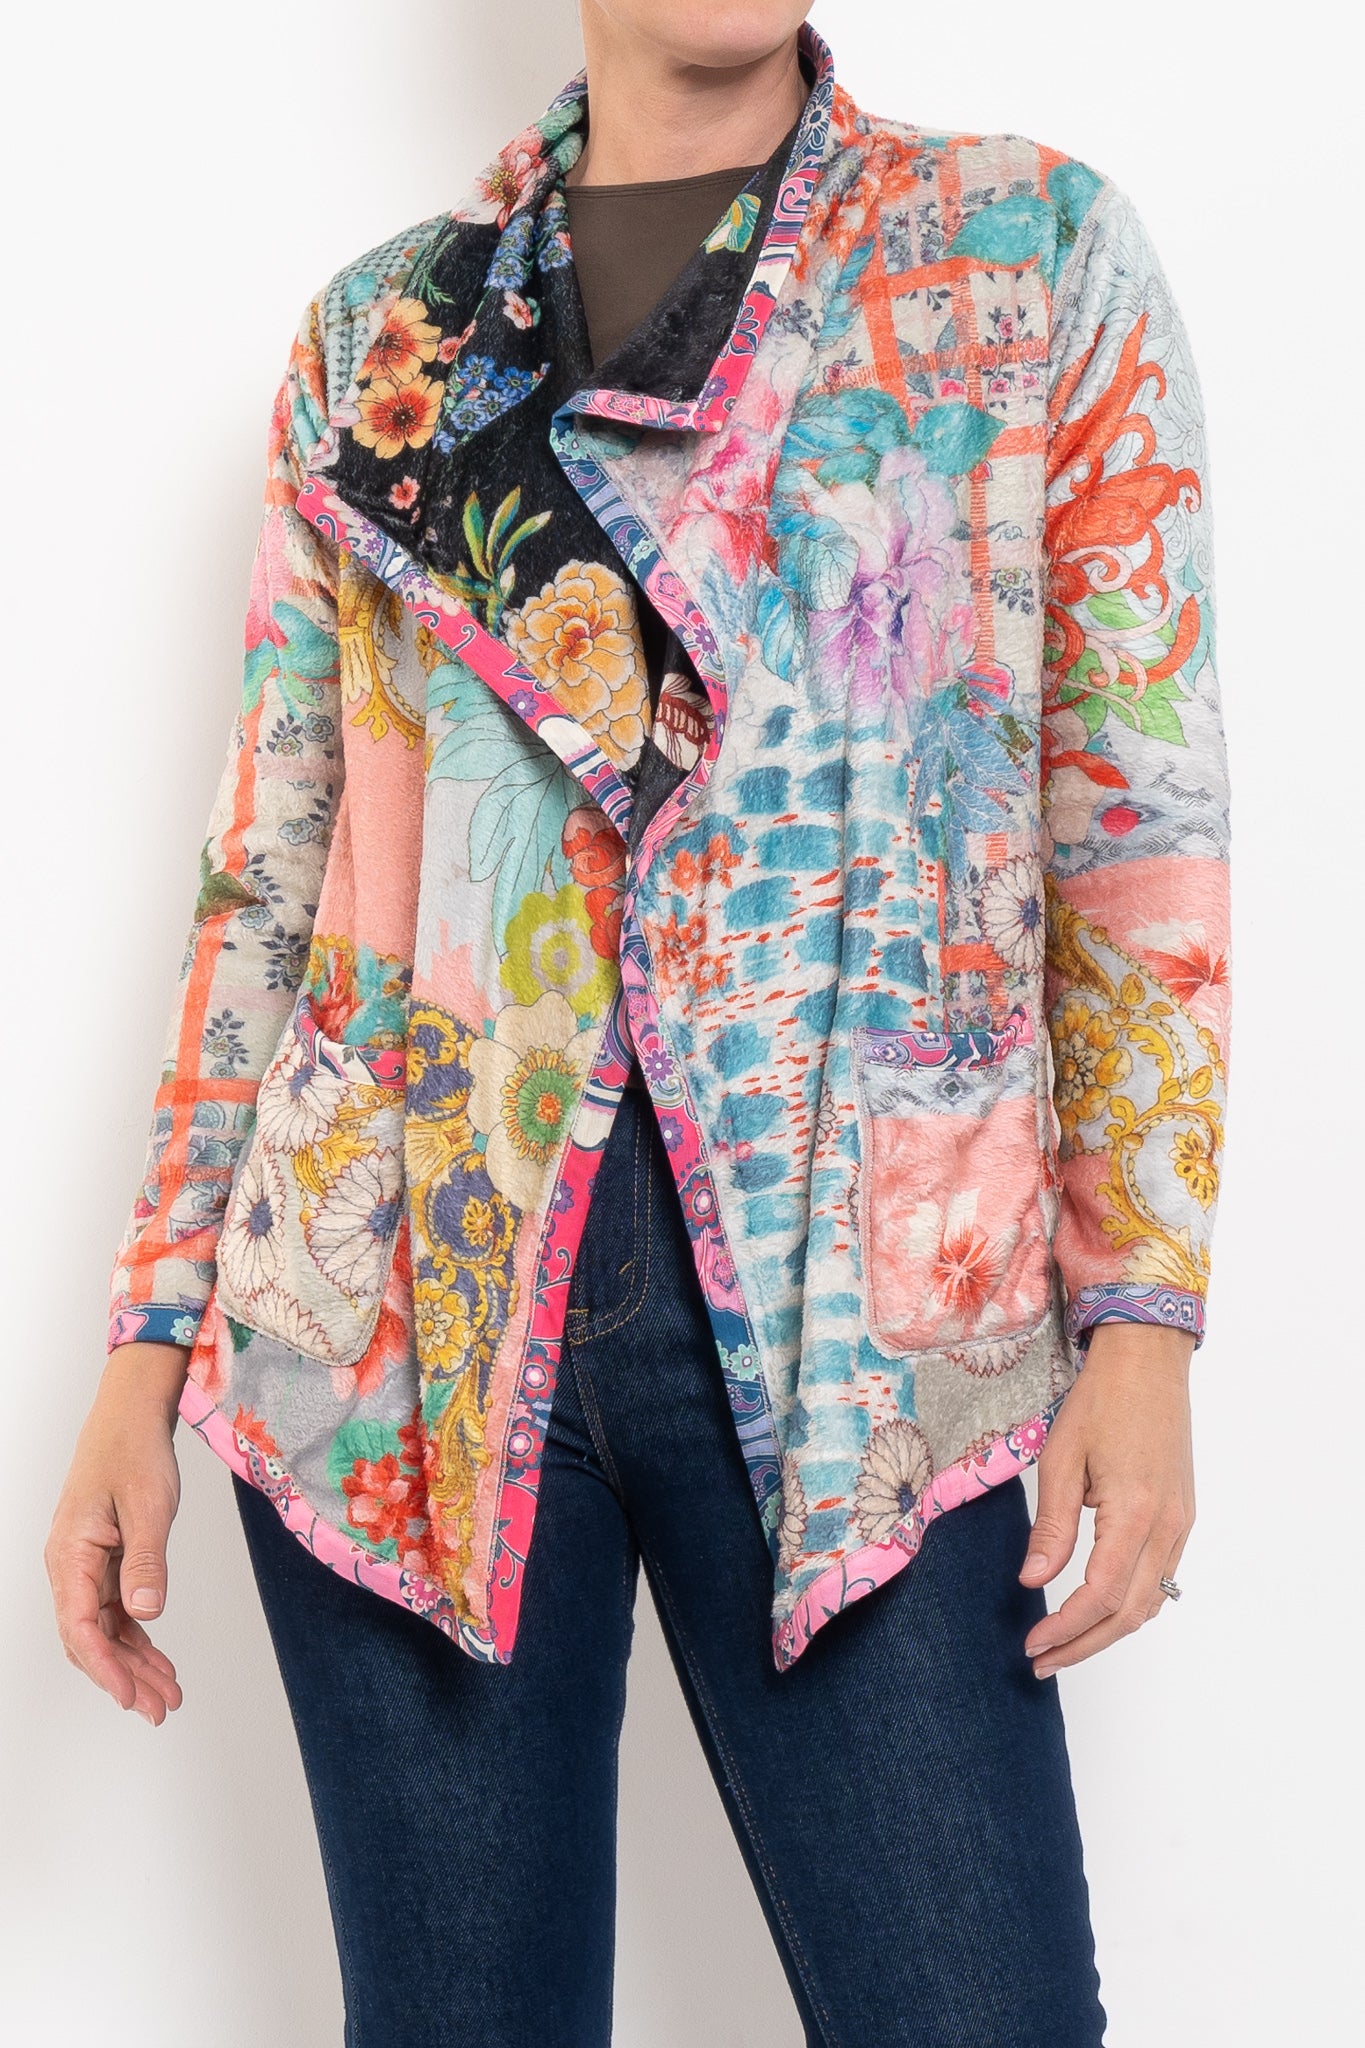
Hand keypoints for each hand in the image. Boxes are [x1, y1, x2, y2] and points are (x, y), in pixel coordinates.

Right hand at [46, 1342, 189, 1725]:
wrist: (129, 1418)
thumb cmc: (132, 1452)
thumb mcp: (148, 1506)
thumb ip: (147, 1561)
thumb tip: (146, 1613)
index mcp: (70, 1556)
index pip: (79, 1628)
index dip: (105, 1668)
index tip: (132, 1696)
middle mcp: (70, 1567)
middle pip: (90, 1638)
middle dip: (124, 1677)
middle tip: (161, 1707)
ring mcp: (85, 1567)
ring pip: (103, 1630)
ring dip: (133, 1663)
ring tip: (167, 1693)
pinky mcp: (103, 1562)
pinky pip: (114, 1611)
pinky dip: (136, 1637)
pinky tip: (157, 1658)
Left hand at [1020, 1322, 1194, 1677]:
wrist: (1148, 1361)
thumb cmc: (1101, 1400)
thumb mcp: (1061, 1459)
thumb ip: (1051, 1526)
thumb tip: (1032, 1581)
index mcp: (1136, 1514)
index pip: (1101, 1595)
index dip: (1066, 1628)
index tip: (1032, 1644)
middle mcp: (1168, 1527)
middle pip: (1130, 1612)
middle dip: (1084, 1645)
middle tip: (1041, 1661)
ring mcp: (1181, 1524)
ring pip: (1150, 1602)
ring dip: (1107, 1631)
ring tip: (1064, 1645)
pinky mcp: (1182, 1516)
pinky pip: (1160, 1578)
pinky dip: (1129, 1604)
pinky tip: (1097, 1608)